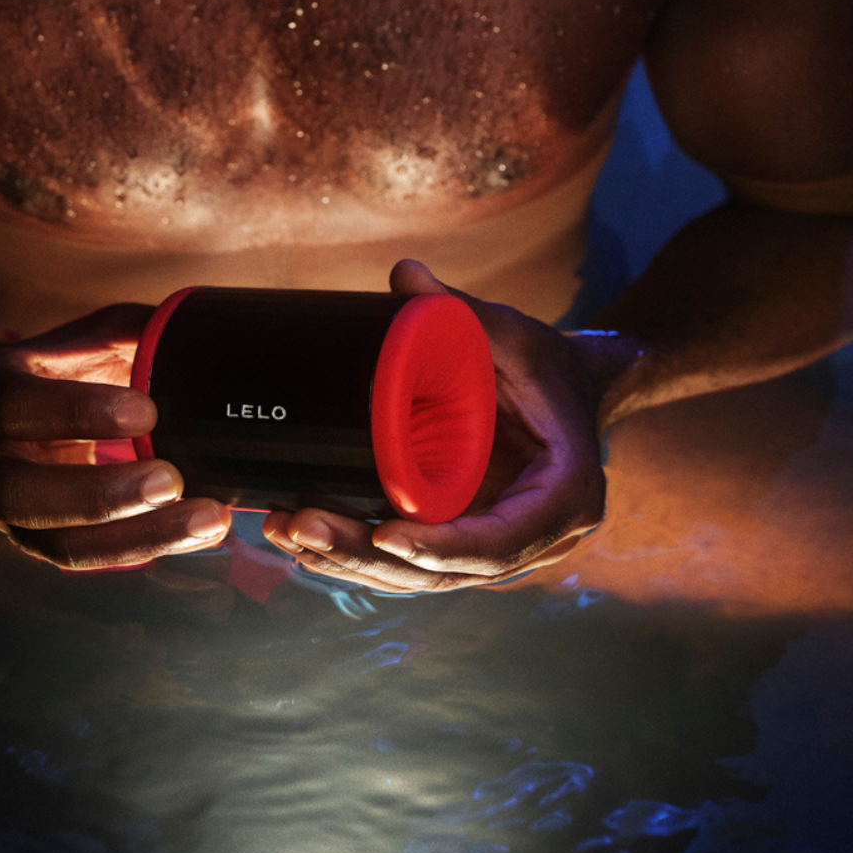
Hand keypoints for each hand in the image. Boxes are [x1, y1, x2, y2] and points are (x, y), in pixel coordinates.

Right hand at [0, 303, 230, 569]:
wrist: (17, 412)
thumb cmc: (67, 367)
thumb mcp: (92, 338)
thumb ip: (135, 336)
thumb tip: (203, 339)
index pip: (10, 404)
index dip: (74, 411)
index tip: (147, 411)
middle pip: (17, 492)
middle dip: (100, 495)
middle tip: (172, 480)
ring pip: (55, 543)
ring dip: (134, 537)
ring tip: (206, 518)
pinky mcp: (35, 540)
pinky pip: (86, 557)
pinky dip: (144, 547)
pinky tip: (198, 533)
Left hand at [263, 261, 618, 592]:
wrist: (567, 391)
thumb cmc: (545, 364)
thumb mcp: (511, 332)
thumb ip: (461, 309)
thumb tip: (403, 274)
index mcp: (563, 497)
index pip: (500, 542)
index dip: (442, 547)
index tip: (383, 535)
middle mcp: (534, 540)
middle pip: (444, 572)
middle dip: (366, 559)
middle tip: (301, 528)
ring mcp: (494, 548)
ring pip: (418, 578)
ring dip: (348, 564)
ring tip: (284, 532)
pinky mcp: (460, 540)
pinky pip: (408, 562)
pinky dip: (356, 555)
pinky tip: (301, 541)